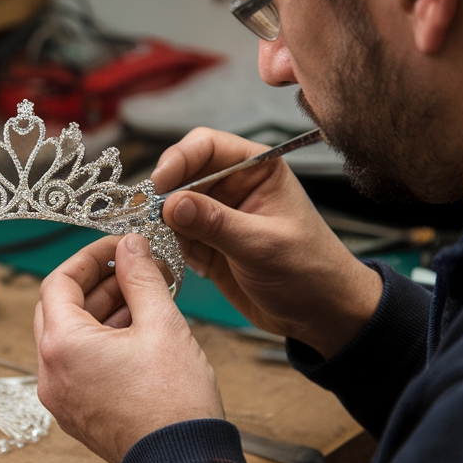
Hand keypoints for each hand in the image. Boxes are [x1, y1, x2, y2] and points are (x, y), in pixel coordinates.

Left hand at [35, 234, 222, 462]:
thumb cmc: (174, 402)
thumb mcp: (162, 325)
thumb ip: (142, 277)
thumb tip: (132, 245)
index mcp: (62, 347)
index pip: (58, 282)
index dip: (89, 257)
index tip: (118, 248)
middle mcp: (51, 374)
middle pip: (59, 310)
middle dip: (96, 284)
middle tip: (132, 269)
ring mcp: (62, 399)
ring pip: (70, 339)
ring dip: (102, 313)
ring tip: (145, 299)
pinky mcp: (78, 415)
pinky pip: (79, 366)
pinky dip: (101, 343)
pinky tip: (138, 332)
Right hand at [153, 127, 382, 358]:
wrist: (321, 315)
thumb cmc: (309, 272)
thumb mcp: (262, 245)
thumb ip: (216, 223)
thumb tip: (171, 203)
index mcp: (256, 169)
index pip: (207, 146)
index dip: (178, 160)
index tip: (157, 185)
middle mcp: (232, 187)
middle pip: (181, 175)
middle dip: (159, 193)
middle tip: (140, 215)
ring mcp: (216, 218)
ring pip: (171, 208)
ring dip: (155, 222)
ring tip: (143, 238)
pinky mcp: (206, 246)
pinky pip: (173, 237)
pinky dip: (160, 245)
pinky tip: (154, 255)